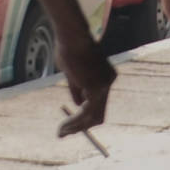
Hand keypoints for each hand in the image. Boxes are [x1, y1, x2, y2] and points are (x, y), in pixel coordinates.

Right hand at [54, 20, 113, 138]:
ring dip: (76, 127)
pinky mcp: (96, 88)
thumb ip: (77, 88)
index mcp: (106, 76)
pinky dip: (74, 122)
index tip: (69, 123)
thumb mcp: (72, 72)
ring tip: (60, 133)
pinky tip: (63, 127)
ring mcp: (104, 85)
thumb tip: (77, 104)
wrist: (72, 35)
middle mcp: (109, 81)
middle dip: (81, 127)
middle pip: (99, 113)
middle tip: (64, 134)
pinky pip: (85, 112)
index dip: (84, 115)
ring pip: (92, 116)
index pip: (97, 102)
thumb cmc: (69, 48)